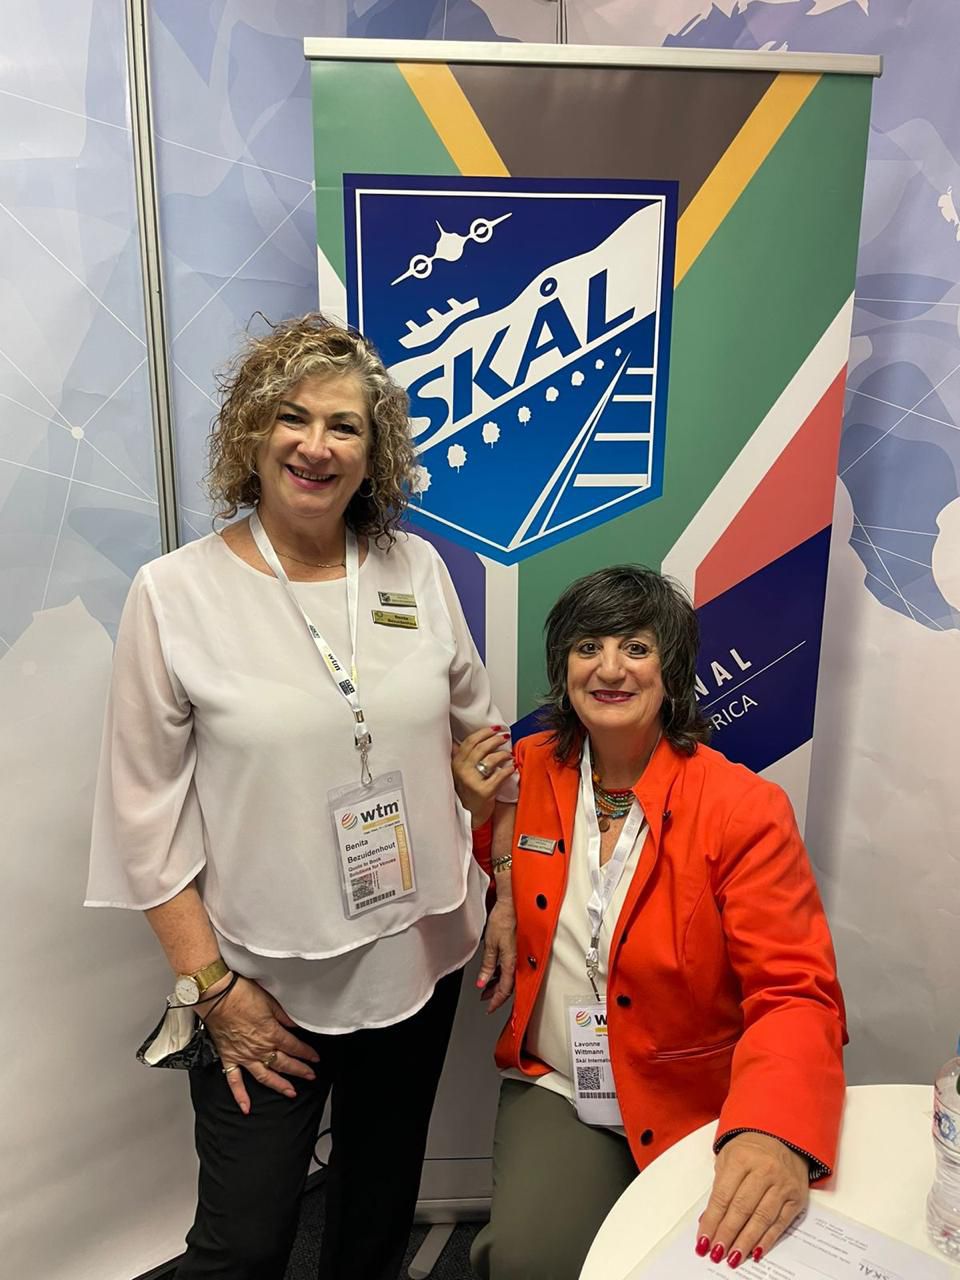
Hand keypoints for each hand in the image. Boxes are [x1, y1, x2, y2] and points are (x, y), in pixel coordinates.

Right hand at [201, 976, 319, 1113]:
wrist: (217, 996)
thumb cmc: (241, 995)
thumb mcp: (270, 1001)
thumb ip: (284, 1017)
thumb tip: (295, 1026)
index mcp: (272, 1033)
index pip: (294, 1047)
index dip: (307, 1053)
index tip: (315, 1059)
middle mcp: (260, 1048)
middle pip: (284, 1064)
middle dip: (300, 1070)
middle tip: (310, 1076)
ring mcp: (244, 1056)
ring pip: (265, 1076)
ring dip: (279, 1085)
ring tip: (291, 1092)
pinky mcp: (230, 1058)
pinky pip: (234, 1081)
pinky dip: (240, 1096)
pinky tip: (246, 1107)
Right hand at [452, 726, 515, 827]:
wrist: (470, 813)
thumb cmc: (469, 790)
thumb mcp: (461, 771)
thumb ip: (462, 755)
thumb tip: (469, 737)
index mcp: (456, 763)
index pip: (470, 741)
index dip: (484, 732)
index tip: (495, 728)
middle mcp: (462, 771)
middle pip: (481, 748)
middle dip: (495, 739)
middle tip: (504, 737)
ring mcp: (472, 782)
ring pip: (490, 760)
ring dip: (503, 754)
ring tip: (508, 755)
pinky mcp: (484, 792)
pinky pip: (499, 776)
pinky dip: (508, 770)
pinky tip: (512, 768)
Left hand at [475, 899, 515, 1012]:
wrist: (513, 903)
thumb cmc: (504, 919)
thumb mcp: (491, 945)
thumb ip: (487, 965)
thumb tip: (482, 982)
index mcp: (512, 962)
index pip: (505, 989)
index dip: (497, 1001)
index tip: (489, 1007)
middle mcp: (518, 961)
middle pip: (508, 985)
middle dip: (496, 993)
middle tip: (485, 998)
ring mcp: (519, 955)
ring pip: (509, 976)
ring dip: (498, 983)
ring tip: (486, 986)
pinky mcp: (518, 949)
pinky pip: (511, 966)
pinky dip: (501, 972)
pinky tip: (494, 971)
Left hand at [696, 1132, 808, 1266]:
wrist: (784, 1138)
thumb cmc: (751, 1149)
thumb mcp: (728, 1158)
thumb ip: (719, 1188)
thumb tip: (708, 1220)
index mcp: (742, 1158)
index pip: (723, 1196)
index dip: (712, 1220)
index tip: (703, 1240)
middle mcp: (764, 1171)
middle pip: (742, 1209)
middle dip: (727, 1234)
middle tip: (716, 1253)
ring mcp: (782, 1185)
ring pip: (761, 1219)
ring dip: (745, 1241)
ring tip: (733, 1257)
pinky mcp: (796, 1198)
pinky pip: (780, 1223)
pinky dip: (767, 1240)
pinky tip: (756, 1252)